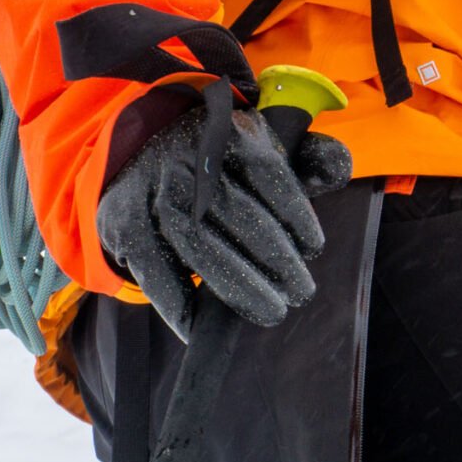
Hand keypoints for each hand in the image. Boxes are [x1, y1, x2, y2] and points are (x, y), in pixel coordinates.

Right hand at [94, 103, 353, 333]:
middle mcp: (185, 159)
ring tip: (272, 311)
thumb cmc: (224, 163)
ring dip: (237, 286)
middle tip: (301, 291)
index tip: (314, 248)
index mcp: (226, 134)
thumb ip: (310, 159)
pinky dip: (176, 305)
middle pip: (234, 212)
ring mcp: (150, 191)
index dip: (294, 213)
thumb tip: (338, 168)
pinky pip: (151, 270)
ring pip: (195, 243)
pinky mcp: (123, 224)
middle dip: (274, 257)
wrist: (143, 153)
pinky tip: (203, 327)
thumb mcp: (268, 149)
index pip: (266, 172)